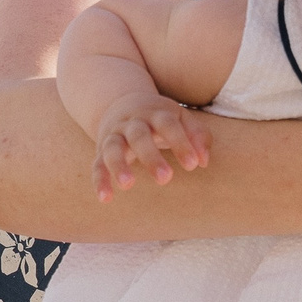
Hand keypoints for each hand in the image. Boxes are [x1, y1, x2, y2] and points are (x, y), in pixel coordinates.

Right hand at [92, 93, 211, 199]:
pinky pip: (97, 164)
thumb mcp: (180, 118)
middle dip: (151, 156)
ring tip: (128, 185)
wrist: (120, 103)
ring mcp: (114, 135)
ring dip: (118, 165)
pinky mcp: (101, 150)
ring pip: (113, 148)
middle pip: (139, 135)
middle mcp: (132, 123)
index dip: (180, 143)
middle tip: (165, 179)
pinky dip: (99, 180)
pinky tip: (105, 198)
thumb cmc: (159, 118)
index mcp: (155, 113)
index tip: (193, 165)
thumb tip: (203, 162)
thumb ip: (197, 136)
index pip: (168, 125)